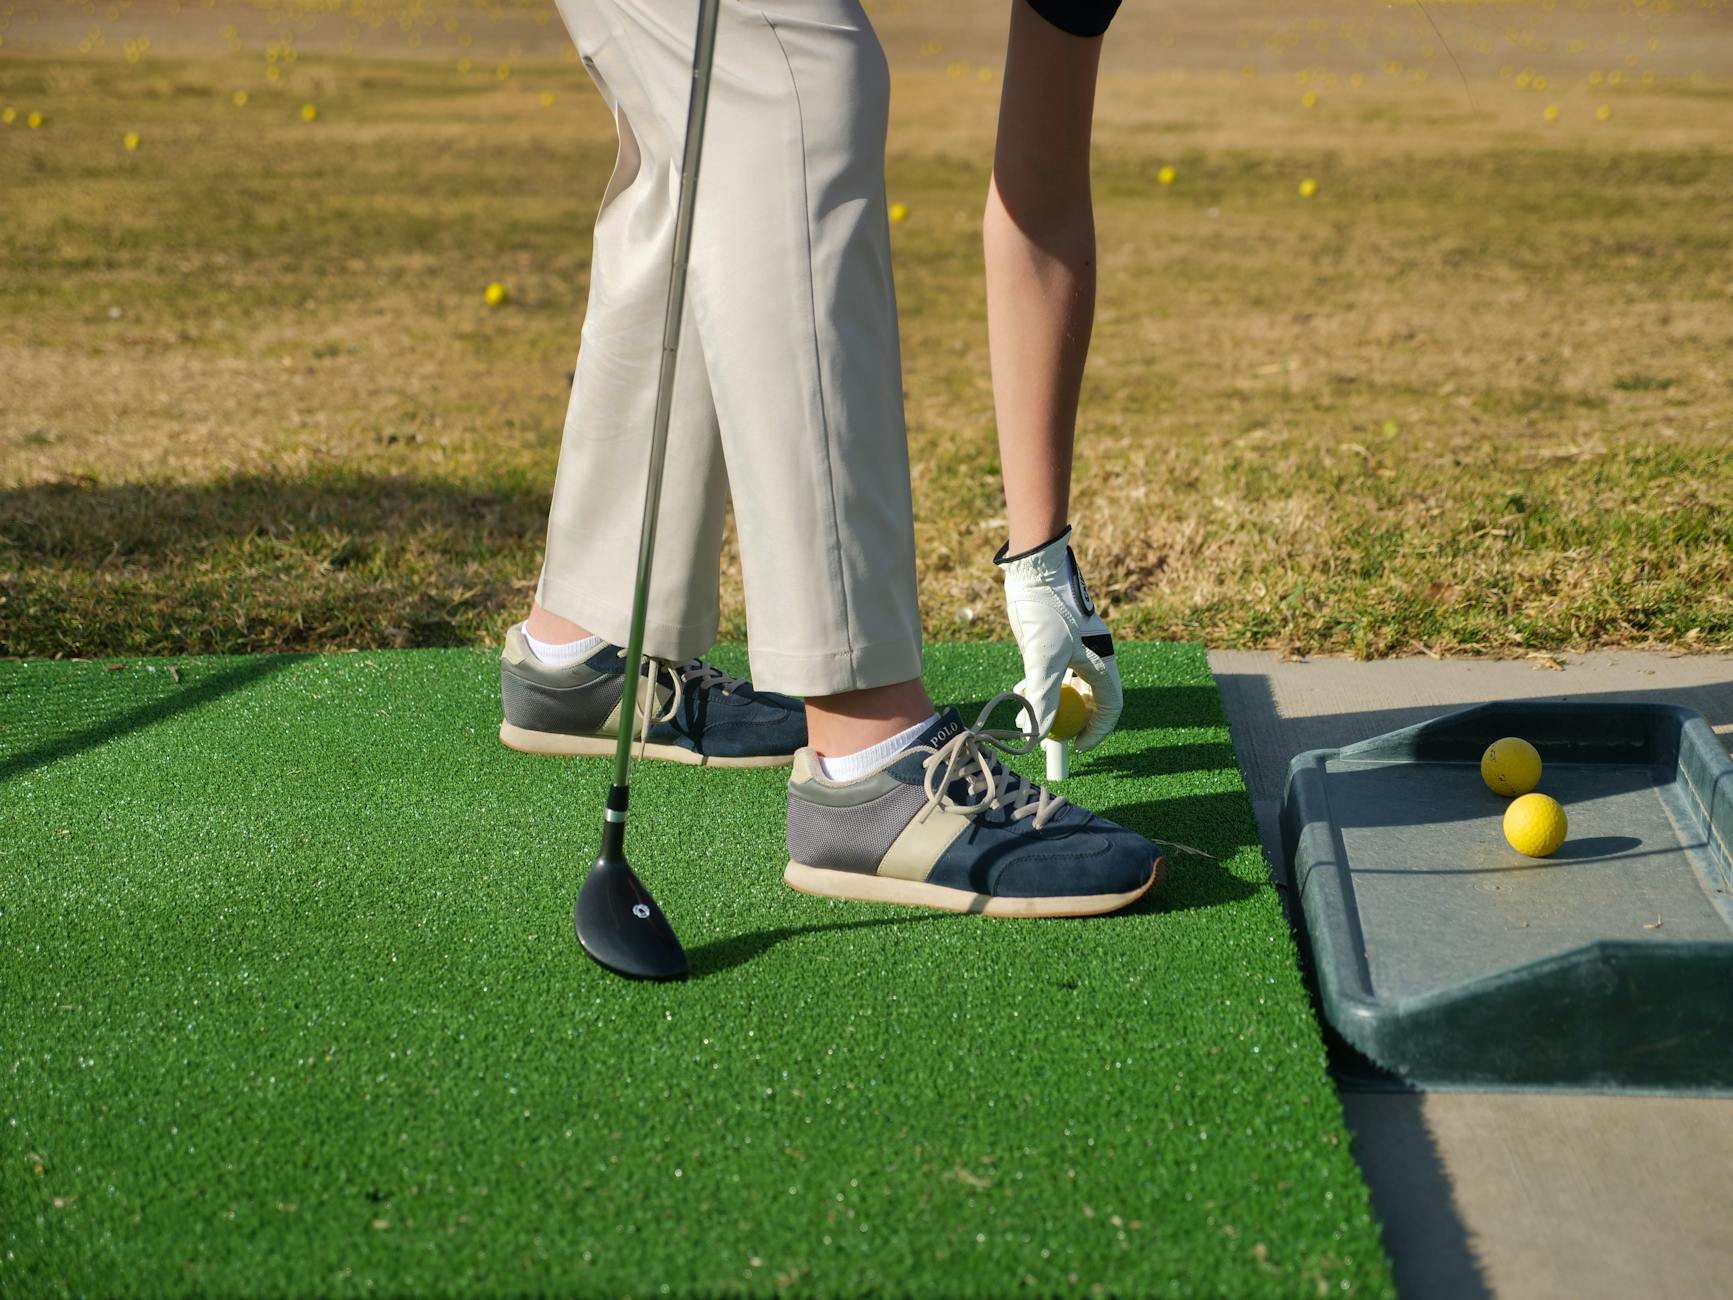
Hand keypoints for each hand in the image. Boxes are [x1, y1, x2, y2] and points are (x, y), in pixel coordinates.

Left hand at [996, 525, 1121, 751]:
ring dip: (1049, 704)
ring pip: (1068, 689)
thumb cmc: (1045, 609)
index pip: (1109, 706)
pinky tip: (1021, 688)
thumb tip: (1039, 734)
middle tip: (1047, 741)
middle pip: (1089, 701)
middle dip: (1069, 723)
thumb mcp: (1043, 657)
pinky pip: (1055, 674)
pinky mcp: (1057, 642)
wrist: (1033, 568)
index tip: (1076, 749)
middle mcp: (1093, 656)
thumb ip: (1043, 697)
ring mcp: (1075, 649)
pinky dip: (1040, 686)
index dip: (1096, 731)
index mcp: (1102, 660)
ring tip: (1024, 713)